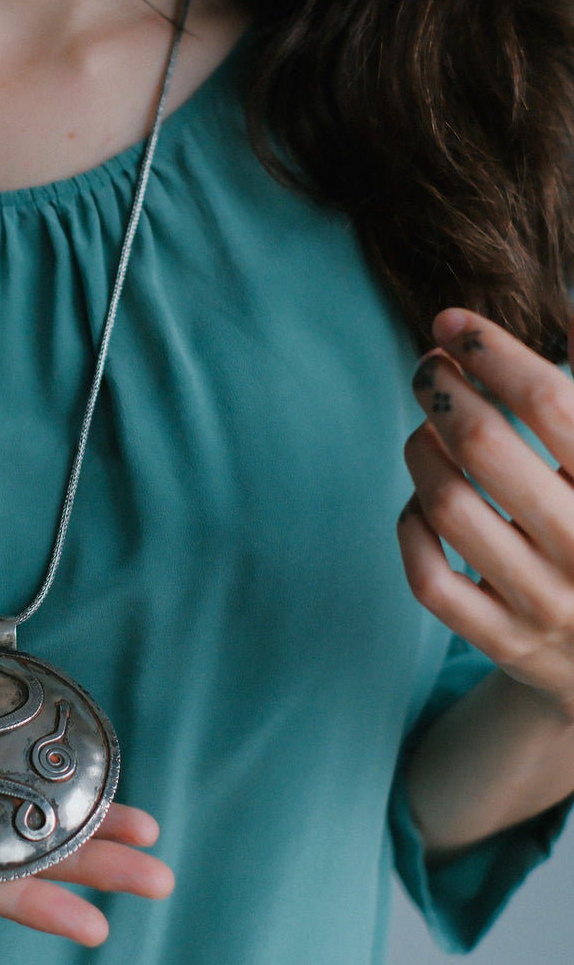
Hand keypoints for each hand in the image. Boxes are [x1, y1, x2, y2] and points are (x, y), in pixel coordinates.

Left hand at [399, 307, 573, 719]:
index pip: (550, 401)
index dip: (494, 350)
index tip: (453, 322)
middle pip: (487, 446)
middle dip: (443, 390)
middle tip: (429, 368)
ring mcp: (544, 602)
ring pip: (448, 508)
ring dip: (421, 451)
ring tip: (426, 428)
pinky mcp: (507, 643)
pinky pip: (431, 579)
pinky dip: (413, 528)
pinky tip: (422, 500)